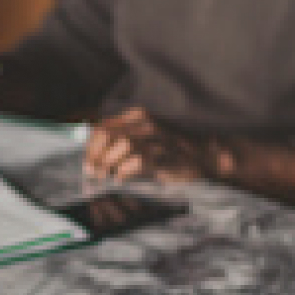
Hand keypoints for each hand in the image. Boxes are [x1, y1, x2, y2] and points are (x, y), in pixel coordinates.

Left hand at [83, 107, 225, 183]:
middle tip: (94, 173)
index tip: (87, 162)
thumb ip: (120, 140)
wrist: (208, 158)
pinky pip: (138, 161)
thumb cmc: (172, 151)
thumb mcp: (143, 138)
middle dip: (96, 156)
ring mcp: (159, 137)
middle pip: (109, 135)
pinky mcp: (168, 154)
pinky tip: (122, 179)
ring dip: (110, 164)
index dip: (91, 147)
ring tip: (108, 176)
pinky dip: (125, 172)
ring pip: (122, 145)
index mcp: (138, 115)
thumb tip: (93, 154)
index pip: (103, 127)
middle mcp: (147, 122)